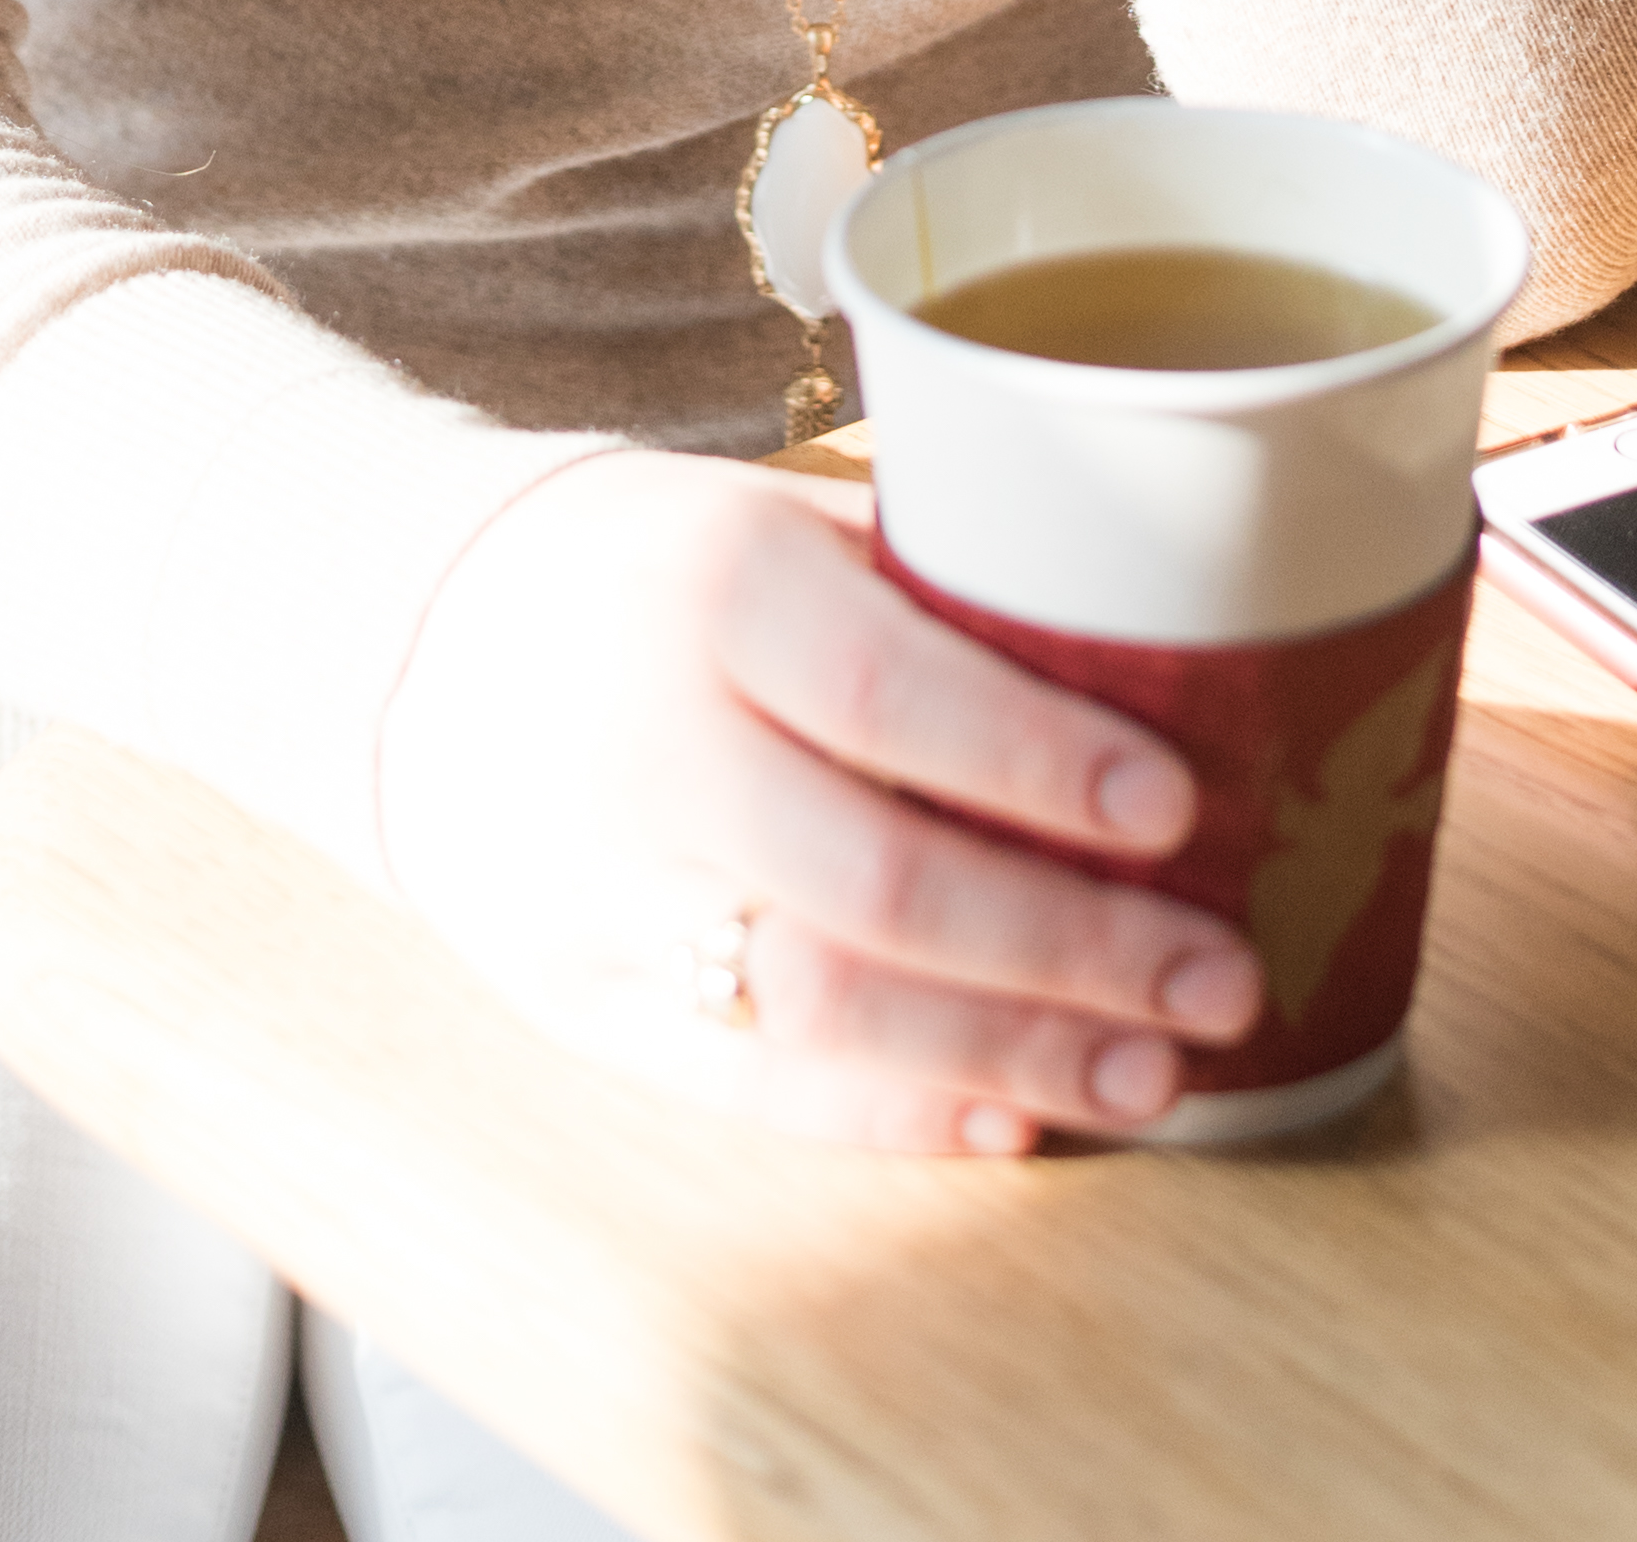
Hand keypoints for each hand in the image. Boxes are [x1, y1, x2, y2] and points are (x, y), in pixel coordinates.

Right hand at [375, 448, 1263, 1153]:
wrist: (420, 637)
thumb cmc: (657, 567)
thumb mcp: (775, 517)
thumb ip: (931, 587)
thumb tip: (1160, 652)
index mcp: (715, 586)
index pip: (894, 691)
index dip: (1039, 762)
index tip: (1174, 811)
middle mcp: (654, 743)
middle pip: (878, 881)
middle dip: (1069, 949)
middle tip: (1216, 979)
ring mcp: (606, 890)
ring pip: (823, 1007)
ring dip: (1006, 1055)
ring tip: (1152, 1076)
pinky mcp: (577, 999)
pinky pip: (746, 1085)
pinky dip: (890, 1115)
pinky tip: (1009, 1119)